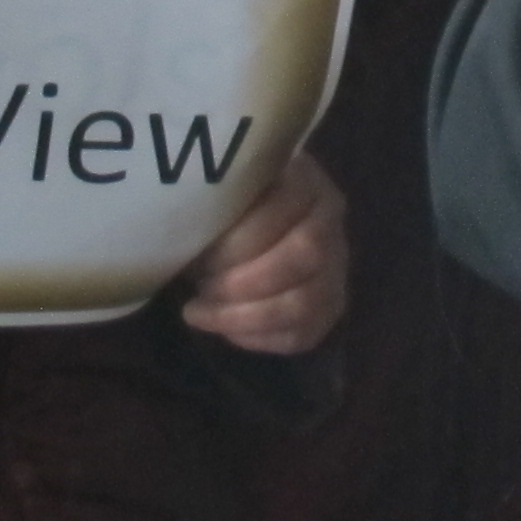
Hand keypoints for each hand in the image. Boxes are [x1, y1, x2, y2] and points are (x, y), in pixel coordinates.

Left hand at [182, 148, 346, 353]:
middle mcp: (331, 224)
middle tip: (202, 288)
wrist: (256, 235)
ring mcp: (336, 269)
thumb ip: (218, 202)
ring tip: (201, 314)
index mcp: (308, 182)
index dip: (244, 238)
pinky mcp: (328, 309)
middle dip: (244, 280)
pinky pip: (299, 335)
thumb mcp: (226, 193)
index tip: (201, 254)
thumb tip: (184, 228)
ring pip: (303, 303)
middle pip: (306, 254)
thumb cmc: (231, 211)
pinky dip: (255, 337)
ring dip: (244, 316)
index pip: (288, 206)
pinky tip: (224, 329)